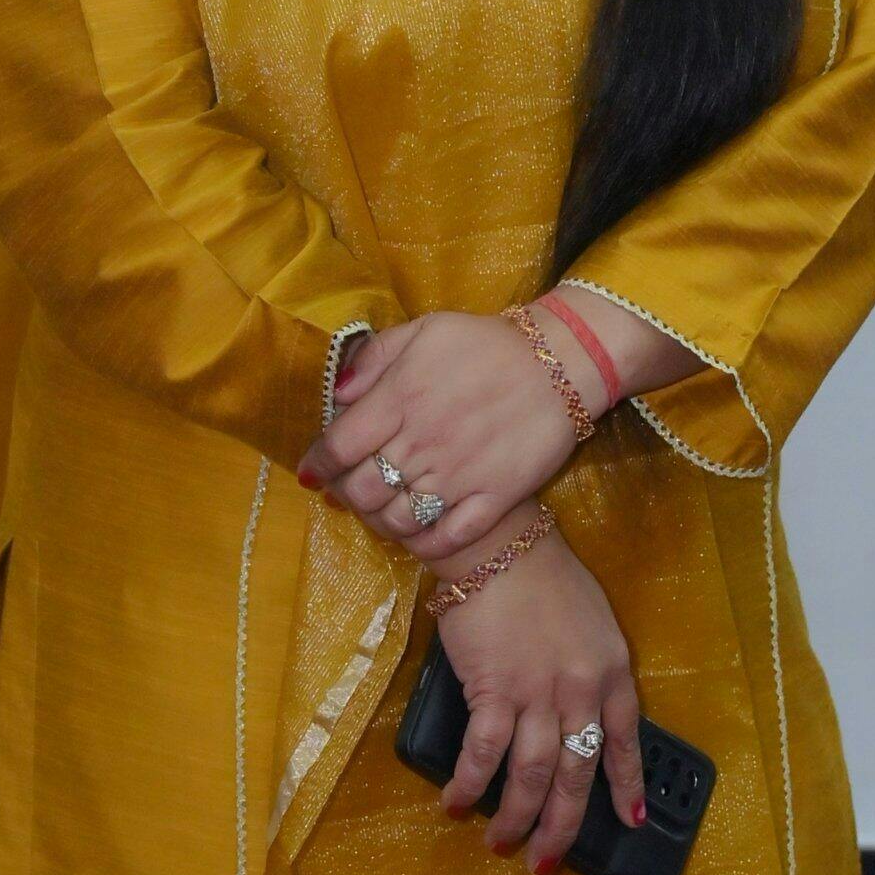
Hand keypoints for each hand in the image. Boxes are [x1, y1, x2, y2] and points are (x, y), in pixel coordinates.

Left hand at [296, 307, 610, 562]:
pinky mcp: (492, 499)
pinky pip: (445, 538)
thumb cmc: (488, 343)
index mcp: (400, 398)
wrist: (562, 362)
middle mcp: (422, 442)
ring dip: (380, 522)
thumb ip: (375, 357)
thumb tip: (338, 393)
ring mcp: (458, 475)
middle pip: (362, 490)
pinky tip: (417, 533)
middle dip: (346, 495)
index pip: (338, 446)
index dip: (317, 464)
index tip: (313, 472)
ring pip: (397, 520)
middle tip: (348, 492)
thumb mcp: (426, 329)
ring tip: (382, 512)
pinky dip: (422, 544)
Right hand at [435, 501, 645, 873]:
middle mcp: (583, 691)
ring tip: (501, 844)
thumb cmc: (543, 575)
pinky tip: (456, 804)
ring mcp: (539, 694)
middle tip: (547, 863)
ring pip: (532, 775)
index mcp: (613, 672)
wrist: (498, 544)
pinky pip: (485, 752)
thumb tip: (578, 717)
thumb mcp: (593, 622)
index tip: (629, 821)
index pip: (624, 741)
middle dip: (562, 827)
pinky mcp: (494, 690)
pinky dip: (470, 783)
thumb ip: (594, 671)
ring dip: (516, 818)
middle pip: (575, 775)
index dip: (627, 785)